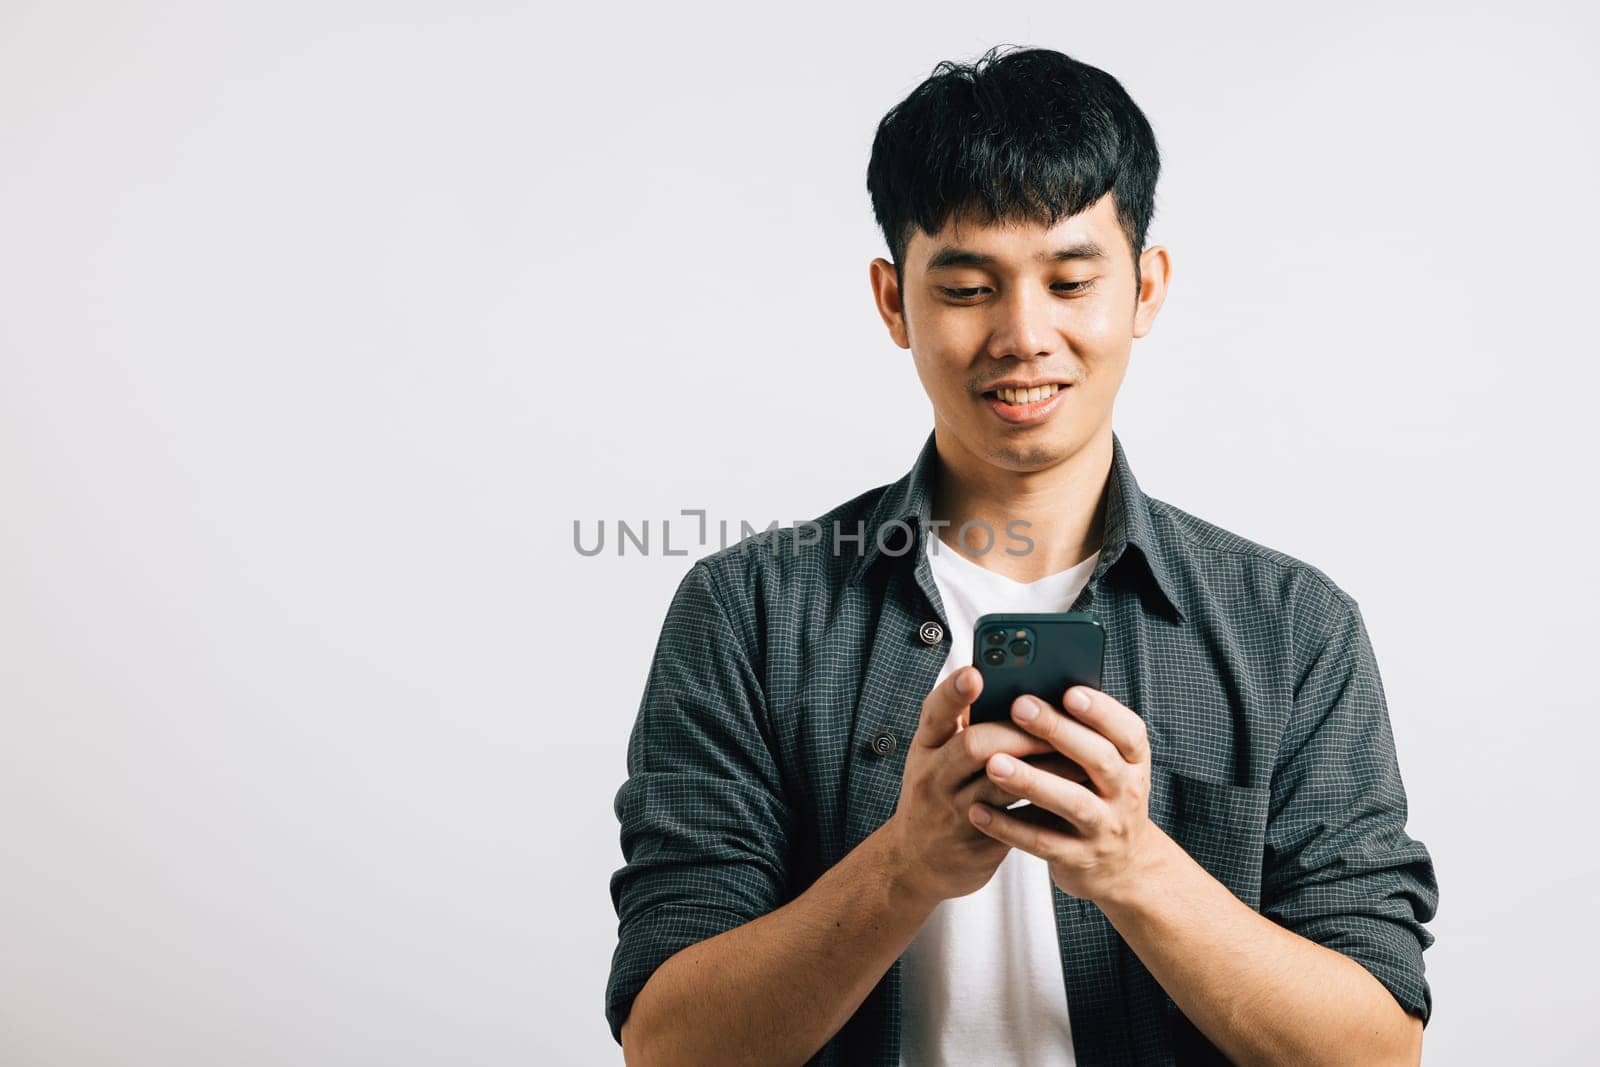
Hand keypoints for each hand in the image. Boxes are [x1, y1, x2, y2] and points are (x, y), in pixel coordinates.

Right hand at [887, 666, 1089, 904]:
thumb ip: (966, 727)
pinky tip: (1070, 791)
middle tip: (1055, 720)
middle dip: (1018, 731)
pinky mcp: (975, 840)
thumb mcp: (936, 757)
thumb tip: (1020, 693)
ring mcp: (952, 809)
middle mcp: (933, 774)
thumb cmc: (938, 794)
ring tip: (1077, 755)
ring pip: (999, 782)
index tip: (975, 672)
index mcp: (926, 745)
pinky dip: (1043, 802)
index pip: (934, 711)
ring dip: (1042, 767)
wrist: (914, 862)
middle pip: (973, 744)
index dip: (954, 692)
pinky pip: (1014, 819)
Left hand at [970, 685, 1165, 903]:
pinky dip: (1010, 827)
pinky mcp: (1079, 859)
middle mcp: (1125, 793)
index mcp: (1132, 762)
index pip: (1129, 733)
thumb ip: (1078, 734)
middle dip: (1060, 732)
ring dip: (1032, 781)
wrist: (1121, 867)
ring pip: (1072, 802)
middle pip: (1099, 760)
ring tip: (993, 763)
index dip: (1102, 712)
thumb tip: (1031, 691)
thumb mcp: (1104, 765)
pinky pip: (1043, 843)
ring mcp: (1104, 828)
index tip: (1069, 691)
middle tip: (1019, 707)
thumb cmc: (1098, 796)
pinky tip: (978, 811)